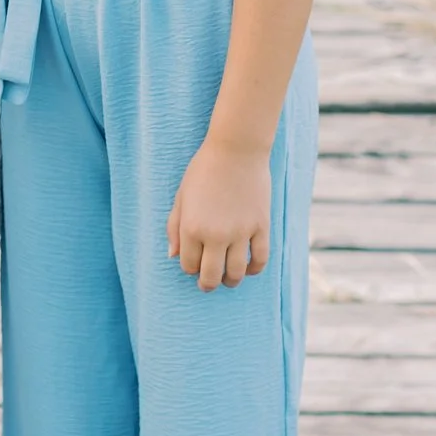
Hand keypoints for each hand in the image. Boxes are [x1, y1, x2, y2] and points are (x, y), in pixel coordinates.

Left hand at [167, 140, 271, 289]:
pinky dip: (254, 269)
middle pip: (211, 276)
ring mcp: (240, 232)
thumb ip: (174, 228)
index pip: (189, 265)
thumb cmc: (203, 171)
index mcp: (192, 228)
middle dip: (208, 284)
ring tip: (229, 279)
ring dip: (231, 281)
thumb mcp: (181, 197)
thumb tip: (173, 256)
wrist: (236, 150)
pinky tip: (248, 268)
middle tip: (208, 283)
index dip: (190, 268)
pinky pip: (260, 259)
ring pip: (236, 273)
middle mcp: (215, 235)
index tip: (193, 264)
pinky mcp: (261, 227)